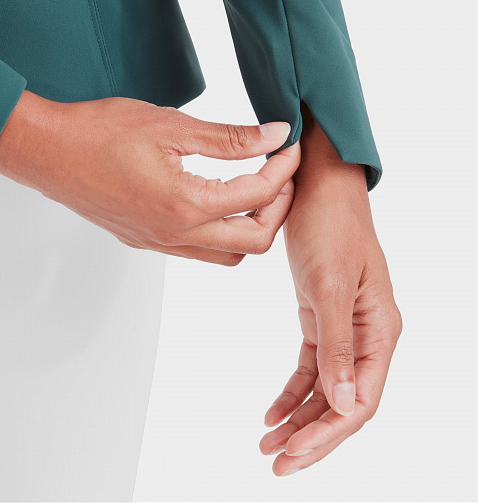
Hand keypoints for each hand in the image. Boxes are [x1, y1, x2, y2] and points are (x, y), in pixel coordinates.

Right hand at [0, 90, 300, 264]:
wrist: (47, 150)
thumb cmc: (98, 132)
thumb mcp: (172, 126)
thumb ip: (228, 137)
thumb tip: (272, 136)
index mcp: (185, 204)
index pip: (256, 195)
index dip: (282, 169)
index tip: (287, 146)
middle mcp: (174, 234)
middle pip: (253, 243)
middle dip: (278, 209)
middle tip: (281, 175)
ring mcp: (157, 242)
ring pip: (226, 255)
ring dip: (250, 227)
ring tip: (253, 190)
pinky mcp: (143, 240)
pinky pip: (196, 251)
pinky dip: (219, 232)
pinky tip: (215, 199)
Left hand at [259, 108, 401, 473]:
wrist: (315, 184)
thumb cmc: (331, 225)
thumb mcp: (331, 284)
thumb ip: (339, 345)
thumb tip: (346, 406)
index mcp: (380, 330)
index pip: (361, 400)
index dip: (328, 434)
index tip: (292, 456)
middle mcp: (367, 334)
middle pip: (343, 401)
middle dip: (312, 437)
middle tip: (276, 463)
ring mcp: (344, 325)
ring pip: (325, 387)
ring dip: (299, 418)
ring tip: (267, 443)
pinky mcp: (320, 314)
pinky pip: (310, 364)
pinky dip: (292, 389)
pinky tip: (272, 410)